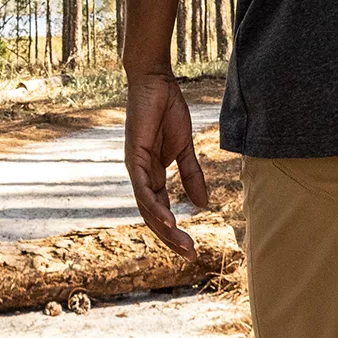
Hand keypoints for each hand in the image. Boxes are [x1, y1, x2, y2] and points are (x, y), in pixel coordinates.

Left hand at [125, 69, 209, 256]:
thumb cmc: (167, 110)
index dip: (175, 231)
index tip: (194, 249)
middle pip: (152, 215)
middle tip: (190, 255)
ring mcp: (136, 167)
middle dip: (170, 238)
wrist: (156, 82)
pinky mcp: (134, 157)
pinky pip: (143, 188)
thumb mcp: (185, 148)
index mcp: (152, 174)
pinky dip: (155, 206)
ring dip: (164, 228)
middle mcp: (141, 175)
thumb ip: (192, 175)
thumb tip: (203, 205)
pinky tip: (169, 221)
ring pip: (147, 208)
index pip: (161, 210)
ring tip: (182, 244)